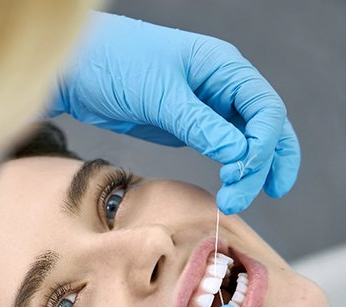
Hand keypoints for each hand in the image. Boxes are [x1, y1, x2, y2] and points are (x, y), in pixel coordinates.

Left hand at [47, 12, 299, 213]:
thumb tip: (239, 154)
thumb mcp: (159, 95)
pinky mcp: (192, 126)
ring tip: (234, 201)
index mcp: (223, 67)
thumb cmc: (115, 65)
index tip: (239, 174)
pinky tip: (230, 187)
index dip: (262, 146)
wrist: (80, 71)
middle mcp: (223, 87)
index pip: (265, 109)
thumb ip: (199, 124)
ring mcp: (209, 108)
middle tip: (237, 201)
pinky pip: (225, 149)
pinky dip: (232, 168)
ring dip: (250, 172)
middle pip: (265, 128)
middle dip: (262, 166)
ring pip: (248, 142)